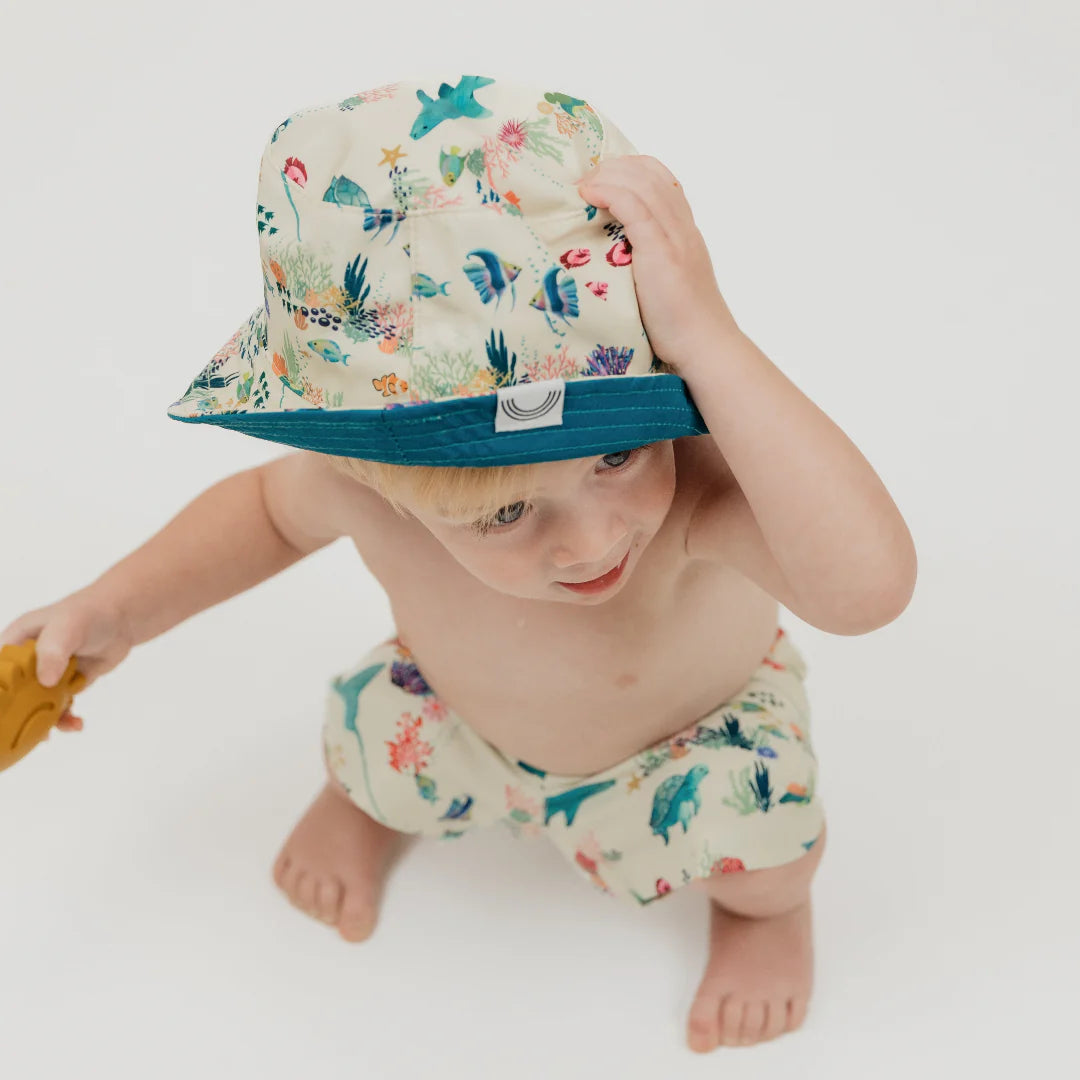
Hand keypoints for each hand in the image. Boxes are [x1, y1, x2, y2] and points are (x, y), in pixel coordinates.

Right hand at [0, 590, 133, 731]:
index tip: (1, 712)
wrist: (121, 619)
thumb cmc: (89, 614)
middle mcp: (27, 661)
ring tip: (54, 732)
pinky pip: (58, 707)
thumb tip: (46, 681)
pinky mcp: (64, 685)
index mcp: (16, 642)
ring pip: (35, 705)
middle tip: (24, 734)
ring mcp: (46, 674)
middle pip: (12, 694)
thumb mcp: (68, 627)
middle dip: (16, 716)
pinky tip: (75, 724)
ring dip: (42, 721)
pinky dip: (64, 718)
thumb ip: (53, 650)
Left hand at [573, 154, 739, 367]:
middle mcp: (682, 227)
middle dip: (613, 168)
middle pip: (650, 173)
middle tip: (585, 181)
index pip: (662, 180)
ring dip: (606, 176)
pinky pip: (633, 205)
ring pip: (641, 182)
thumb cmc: (682, 327)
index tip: (603, 179)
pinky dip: (609, 192)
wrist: (704, 345)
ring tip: (582, 187)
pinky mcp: (661, 250)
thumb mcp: (667, 284)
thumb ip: (649, 265)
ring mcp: (674, 236)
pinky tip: (590, 196)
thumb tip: (617, 265)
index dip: (631, 170)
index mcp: (685, 232)